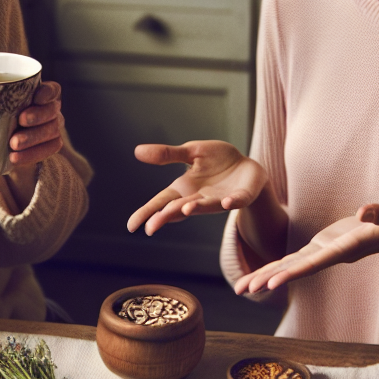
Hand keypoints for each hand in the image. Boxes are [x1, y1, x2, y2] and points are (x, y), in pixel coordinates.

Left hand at [8, 81, 63, 165]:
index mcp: (38, 93)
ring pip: (52, 130)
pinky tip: (15, 157)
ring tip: (13, 144)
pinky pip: (49, 149)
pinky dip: (32, 154)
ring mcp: (52, 127)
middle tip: (20, 121)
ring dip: (33, 138)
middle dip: (38, 115)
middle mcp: (49, 109)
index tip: (36, 96)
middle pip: (52, 109)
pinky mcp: (50, 145)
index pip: (51, 89)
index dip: (47, 92)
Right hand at [127, 141, 267, 235]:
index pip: (161, 202)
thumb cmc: (216, 160)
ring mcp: (219, 199)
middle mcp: (199, 198)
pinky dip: (231, 202)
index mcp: (184, 188)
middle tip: (151, 227)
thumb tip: (137, 151)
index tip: (131, 226)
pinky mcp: (240, 196)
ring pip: (205, 206)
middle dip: (166, 216)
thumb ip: (168, 154)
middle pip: (178, 209)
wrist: (247, 165)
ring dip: (195, 208)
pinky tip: (226, 202)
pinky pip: (235, 200)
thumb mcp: (191, 152)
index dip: (147, 212)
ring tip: (185, 209)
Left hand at [234, 203, 378, 294]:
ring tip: (241, 289)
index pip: (316, 262)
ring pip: (292, 266)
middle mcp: (332, 254)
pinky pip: (296, 258)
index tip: (272, 283)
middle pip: (297, 269)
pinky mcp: (323, 245)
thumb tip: (363, 211)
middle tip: (243, 290)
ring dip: (266, 276)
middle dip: (269, 279)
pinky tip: (260, 274)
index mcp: (347, 248)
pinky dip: (277, 265)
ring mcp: (326, 251)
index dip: (294, 272)